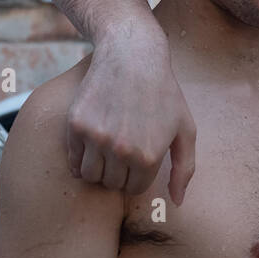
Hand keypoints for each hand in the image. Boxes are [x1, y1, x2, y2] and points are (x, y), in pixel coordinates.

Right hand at [67, 27, 195, 203]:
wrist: (131, 56)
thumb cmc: (163, 93)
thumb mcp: (185, 129)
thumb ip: (185, 169)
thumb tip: (177, 201)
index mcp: (149, 157)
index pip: (133, 188)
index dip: (136, 175)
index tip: (138, 159)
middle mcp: (121, 151)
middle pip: (111, 184)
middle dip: (117, 172)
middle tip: (123, 150)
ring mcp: (96, 138)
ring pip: (90, 176)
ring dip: (98, 167)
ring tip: (108, 148)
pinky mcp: (75, 126)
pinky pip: (73, 161)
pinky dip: (80, 159)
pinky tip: (92, 142)